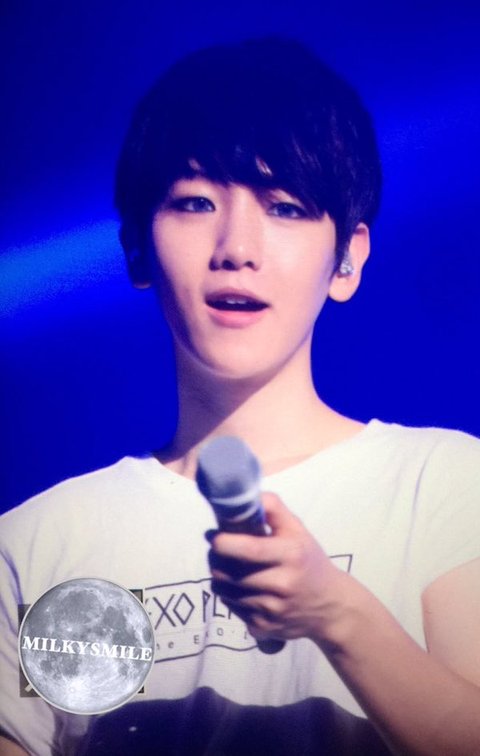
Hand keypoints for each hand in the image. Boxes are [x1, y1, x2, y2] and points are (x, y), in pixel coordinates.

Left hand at [208, 492, 341, 642]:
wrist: (330, 606)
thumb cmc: (309, 560)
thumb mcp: (298, 530)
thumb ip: (273, 509)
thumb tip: (247, 496)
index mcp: (291, 555)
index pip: (249, 550)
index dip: (224, 542)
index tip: (213, 535)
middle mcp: (282, 585)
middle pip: (229, 572)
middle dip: (216, 558)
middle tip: (219, 550)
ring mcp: (271, 610)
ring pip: (224, 591)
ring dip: (221, 577)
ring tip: (232, 568)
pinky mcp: (262, 628)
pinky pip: (231, 608)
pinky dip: (231, 596)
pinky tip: (245, 589)